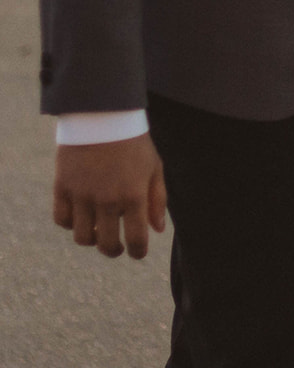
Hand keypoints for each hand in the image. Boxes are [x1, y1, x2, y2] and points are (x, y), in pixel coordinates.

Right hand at [54, 133, 166, 258]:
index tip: (137, 253)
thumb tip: (157, 230)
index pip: (136, 240)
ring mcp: (82, 195)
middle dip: (114, 250)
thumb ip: (157, 199)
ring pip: (82, 237)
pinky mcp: (62, 187)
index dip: (137, 252)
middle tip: (116, 246)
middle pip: (106, 245)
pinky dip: (70, 224)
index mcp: (133, 196)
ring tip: (97, 230)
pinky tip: (79, 216)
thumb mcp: (154, 167)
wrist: (103, 114)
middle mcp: (107, 200)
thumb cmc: (133, 142)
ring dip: (91, 239)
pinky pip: (62, 220)